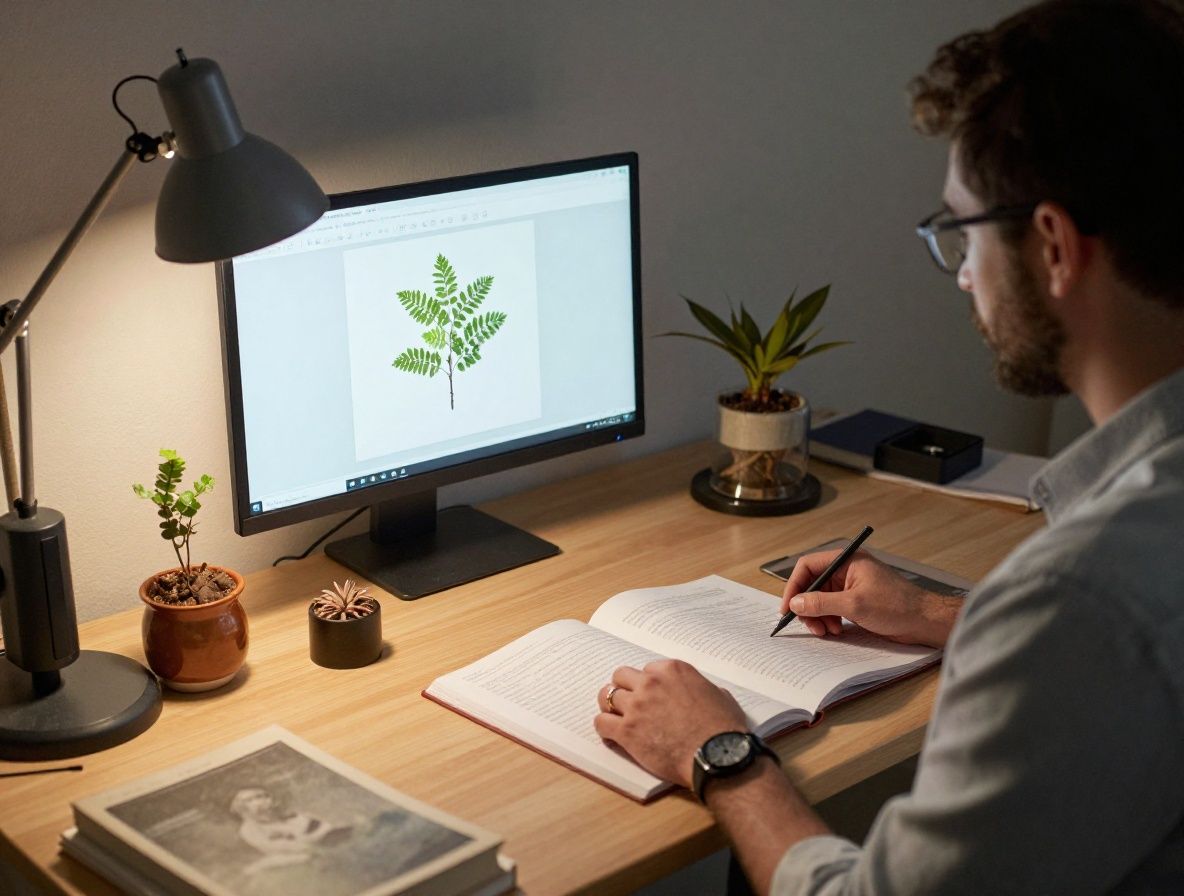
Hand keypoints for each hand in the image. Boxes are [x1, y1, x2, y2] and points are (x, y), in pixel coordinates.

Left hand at [593, 659, 746, 788]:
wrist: (717, 756)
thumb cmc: (723, 728)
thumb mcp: (719, 695)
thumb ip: (702, 687)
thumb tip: (702, 692)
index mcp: (672, 670)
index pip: (646, 669)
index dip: (646, 684)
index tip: (649, 695)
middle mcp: (651, 683)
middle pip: (621, 676)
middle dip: (624, 689)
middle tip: (629, 704)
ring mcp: (637, 706)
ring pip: (606, 696)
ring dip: (610, 706)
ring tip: (615, 718)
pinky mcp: (627, 731)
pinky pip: (601, 723)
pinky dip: (603, 729)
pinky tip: (612, 736)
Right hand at [781, 549, 958, 647]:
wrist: (925, 621)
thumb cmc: (897, 606)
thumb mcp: (854, 604)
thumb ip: (821, 603)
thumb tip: (796, 603)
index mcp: (846, 561)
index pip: (808, 566)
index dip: (794, 586)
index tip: (788, 607)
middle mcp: (846, 570)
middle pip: (812, 585)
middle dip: (808, 606)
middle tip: (811, 626)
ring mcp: (851, 586)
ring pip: (820, 599)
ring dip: (819, 616)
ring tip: (828, 631)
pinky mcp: (856, 601)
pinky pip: (832, 608)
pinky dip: (829, 620)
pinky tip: (837, 630)